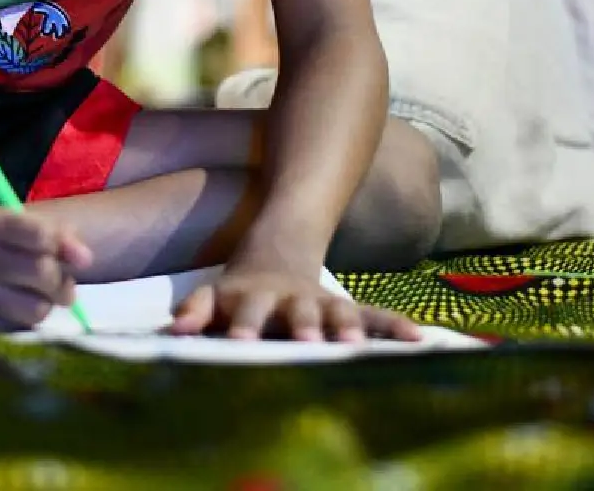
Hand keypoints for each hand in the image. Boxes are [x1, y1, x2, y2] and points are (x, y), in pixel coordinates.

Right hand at [0, 207, 91, 329]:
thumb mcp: (13, 220)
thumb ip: (53, 234)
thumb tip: (86, 260)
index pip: (40, 236)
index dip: (65, 247)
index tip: (81, 257)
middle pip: (41, 275)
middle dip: (61, 280)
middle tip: (59, 280)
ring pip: (34, 310)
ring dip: (46, 304)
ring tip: (40, 295)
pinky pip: (17, 329)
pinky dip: (26, 318)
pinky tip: (18, 304)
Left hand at [169, 262, 420, 342]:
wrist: (281, 246)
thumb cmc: (241, 291)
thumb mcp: (214, 294)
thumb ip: (196, 311)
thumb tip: (175, 332)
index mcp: (255, 299)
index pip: (247, 314)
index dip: (243, 328)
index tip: (239, 344)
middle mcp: (291, 301)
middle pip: (297, 313)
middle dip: (302, 327)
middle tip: (307, 343)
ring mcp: (322, 306)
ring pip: (339, 314)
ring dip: (349, 328)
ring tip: (357, 347)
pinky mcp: (347, 312)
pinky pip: (375, 318)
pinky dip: (394, 327)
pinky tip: (418, 339)